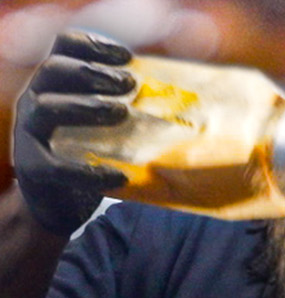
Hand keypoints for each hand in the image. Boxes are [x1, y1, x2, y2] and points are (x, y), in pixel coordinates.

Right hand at [11, 31, 133, 235]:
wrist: (61, 202)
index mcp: (57, 84)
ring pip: (45, 108)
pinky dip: (87, 170)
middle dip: (92, 73)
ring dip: (84, 107)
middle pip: (54, 70)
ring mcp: (29, 133)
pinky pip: (54, 166)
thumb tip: (189, 100)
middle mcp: (36, 100)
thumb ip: (131, 106)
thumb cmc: (93, 153)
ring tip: (121, 113)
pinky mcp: (33, 168)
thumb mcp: (107, 123)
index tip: (126, 56)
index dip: (92, 44)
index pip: (64, 47)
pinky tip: (119, 175)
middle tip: (129, 84)